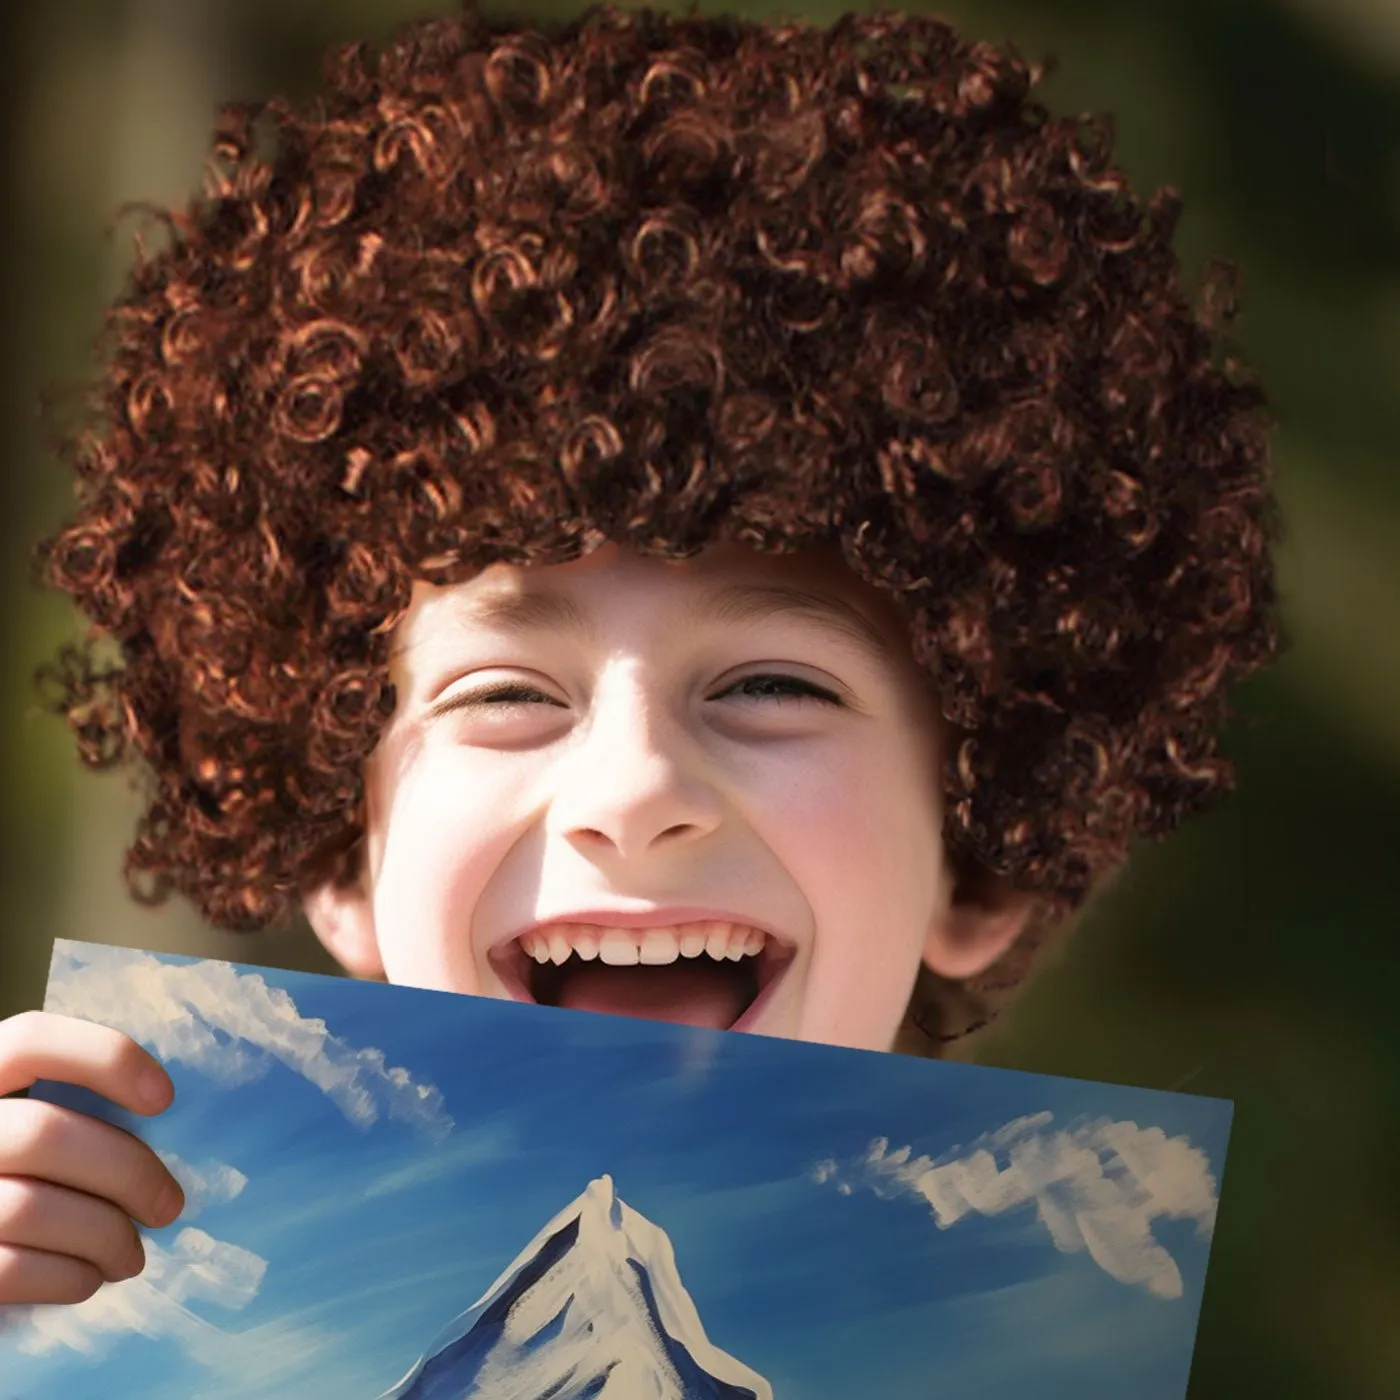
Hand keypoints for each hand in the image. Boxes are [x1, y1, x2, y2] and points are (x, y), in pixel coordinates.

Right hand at [0, 1011, 183, 1304]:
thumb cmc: (22, 1178)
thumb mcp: (34, 1123)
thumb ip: (74, 1112)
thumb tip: (168, 1124)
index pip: (30, 1040)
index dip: (103, 1057)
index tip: (164, 1099)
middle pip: (43, 1134)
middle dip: (126, 1172)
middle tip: (169, 1205)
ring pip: (31, 1208)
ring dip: (104, 1235)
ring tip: (132, 1255)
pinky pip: (11, 1269)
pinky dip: (66, 1277)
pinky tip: (89, 1278)